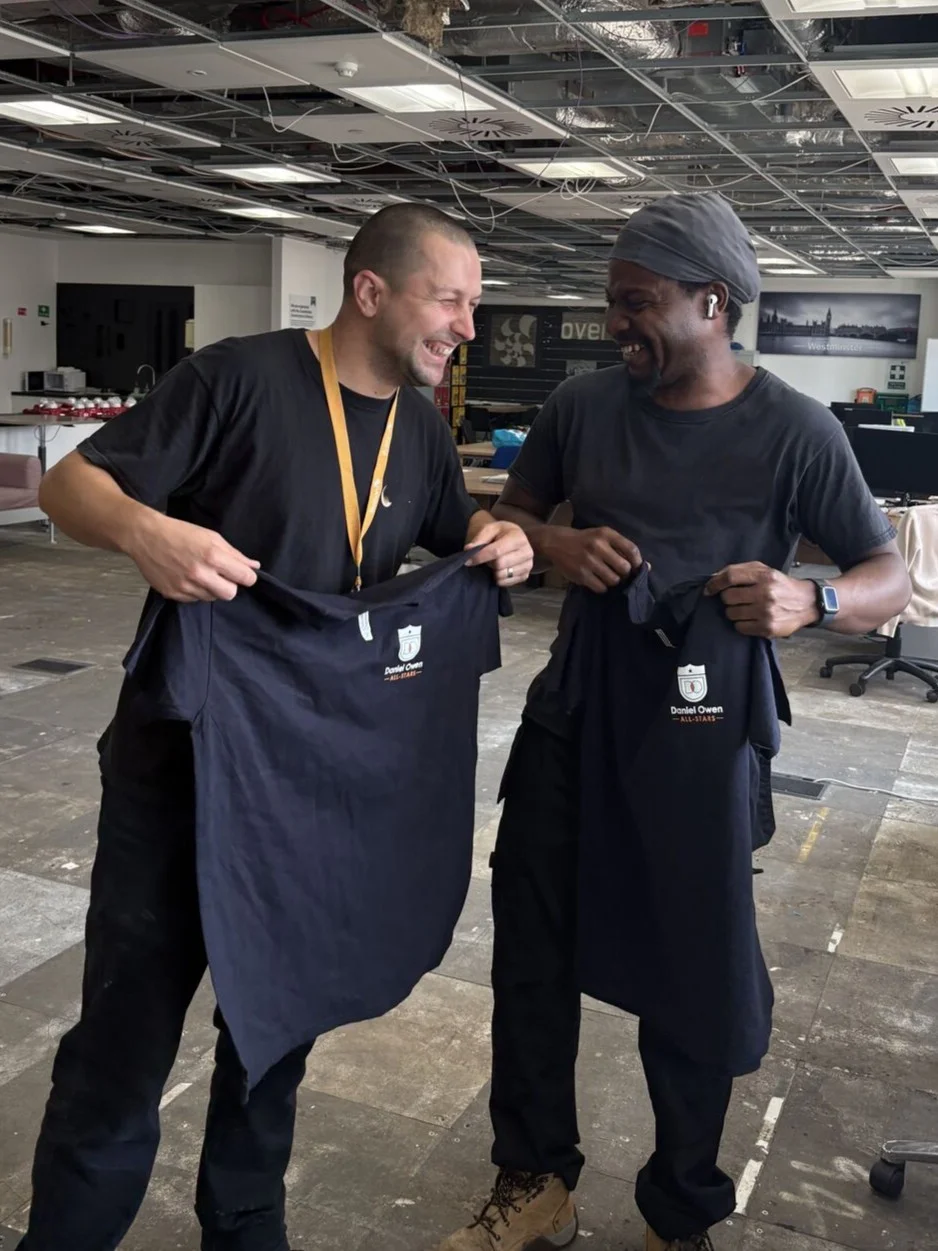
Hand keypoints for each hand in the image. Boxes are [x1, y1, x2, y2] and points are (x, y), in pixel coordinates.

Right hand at [125, 513, 259, 602]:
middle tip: (221, 575)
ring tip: (199, 573)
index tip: (242, 574)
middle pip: (230, 594)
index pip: (245, 579)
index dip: (246, 576)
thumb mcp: (211, 537)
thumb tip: (254, 566)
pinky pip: (194, 600)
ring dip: (211, 588)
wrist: (145, 536)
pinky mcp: (173, 594)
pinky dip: (194, 591)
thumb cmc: (180, 532)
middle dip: (229, 585)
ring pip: (211, 598)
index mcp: (213, 557)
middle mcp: (200, 574)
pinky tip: (186, 577)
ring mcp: (185, 586)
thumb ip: (234, 554)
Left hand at [465, 520, 533, 587]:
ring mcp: (528, 565)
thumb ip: (479, 539)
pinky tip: (499, 570)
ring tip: (494, 562)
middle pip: (500, 564)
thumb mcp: (489, 529)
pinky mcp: (525, 575)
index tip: (468, 560)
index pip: (497, 551)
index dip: (480, 557)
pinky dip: (498, 578)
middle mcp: (527, 551)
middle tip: (486, 558)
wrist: (511, 537)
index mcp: (518, 537)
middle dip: (488, 563)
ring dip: (493, 571)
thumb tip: (469, 549)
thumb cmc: (499, 533)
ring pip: (503, 575)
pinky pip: (507, 583)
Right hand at [539, 525, 642, 593]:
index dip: (638, 562)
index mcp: (606, 534)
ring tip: (606, 576)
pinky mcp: (581, 574)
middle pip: (624, 568)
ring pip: (613, 580)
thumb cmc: (584, 540)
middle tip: (619, 572)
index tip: (637, 567)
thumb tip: (646, 566)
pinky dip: (602, 587)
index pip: (631, 550)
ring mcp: (588, 561)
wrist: (556, 542)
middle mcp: (598, 546)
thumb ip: (621, 547)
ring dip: (613, 581)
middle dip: (625, 573)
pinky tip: (597, 580)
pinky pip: (601, 587)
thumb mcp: (602, 535)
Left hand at [705, 562, 817, 637]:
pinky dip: (741, 624)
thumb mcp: (765, 571)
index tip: (708, 589)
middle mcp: (765, 593)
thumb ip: (741, 571)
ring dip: (734, 612)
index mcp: (764, 576)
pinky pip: (739, 627)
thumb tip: (714, 577)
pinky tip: (751, 618)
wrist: (807, 603)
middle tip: (737, 599)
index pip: (731, 577)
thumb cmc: (781, 585)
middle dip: (728, 598)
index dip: (715, 583)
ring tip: (746, 609)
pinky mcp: (767, 628)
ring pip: (731, 614)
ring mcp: (766, 612)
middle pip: (728, 597)